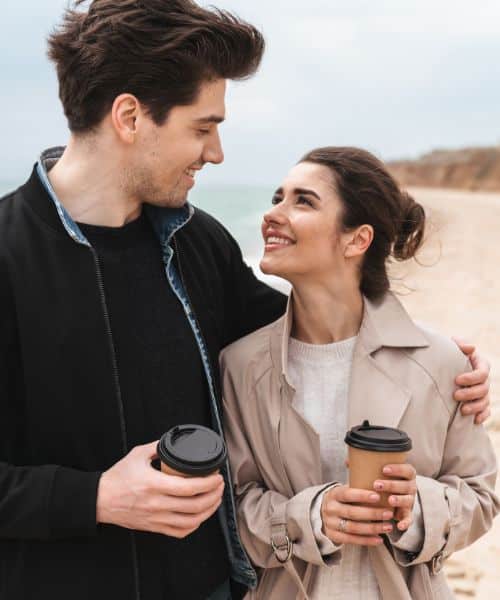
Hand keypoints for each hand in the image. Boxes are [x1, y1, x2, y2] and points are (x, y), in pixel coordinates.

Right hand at [96, 441, 223, 538]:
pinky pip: (180, 532)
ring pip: (191, 521)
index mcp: (153, 484)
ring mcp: (156, 518)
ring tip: (215, 499)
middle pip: (195, 505)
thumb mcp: (137, 454)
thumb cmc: (117, 477)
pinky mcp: (154, 528)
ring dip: (208, 511)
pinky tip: (200, 516)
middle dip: (214, 495)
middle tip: (220, 485)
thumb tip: (174, 441)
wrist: (100, 500)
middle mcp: (156, 504)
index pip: (188, 487)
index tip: (217, 476)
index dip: (208, 483)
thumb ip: (158, 447)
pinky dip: (194, 525)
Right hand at [321, 486, 393, 545]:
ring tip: (388, 527)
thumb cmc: (342, 499)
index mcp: (333, 494)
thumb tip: (377, 471)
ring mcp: (331, 523)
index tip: (378, 496)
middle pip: (352, 512)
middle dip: (373, 513)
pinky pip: (351, 540)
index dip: (362, 496)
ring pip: (353, 528)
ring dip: (373, 528)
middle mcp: (330, 509)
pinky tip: (379, 539)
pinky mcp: (333, 536)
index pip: (347, 494)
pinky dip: (366, 540)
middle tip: (389, 513)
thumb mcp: (344, 489)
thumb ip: (357, 485)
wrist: (322, 512)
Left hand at [373, 463, 416, 531]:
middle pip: (406, 485)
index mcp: (406, 475)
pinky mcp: (407, 514)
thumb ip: (367, 466)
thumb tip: (348, 462)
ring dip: (399, 500)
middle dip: (392, 484)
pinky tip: (399, 525)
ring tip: (389, 500)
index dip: (398, 469)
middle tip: (377, 485)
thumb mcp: (379, 473)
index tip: (384, 469)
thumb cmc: (384, 481)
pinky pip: (409, 519)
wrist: (392, 499)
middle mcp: (410, 487)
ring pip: (408, 500)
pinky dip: (405, 523)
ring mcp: (409, 501)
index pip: (407, 470)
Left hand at [453, 338, 490, 423]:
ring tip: (463, 410)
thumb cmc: (448, 354)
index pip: (482, 373)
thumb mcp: (452, 346)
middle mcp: (484, 379)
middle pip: (484, 389)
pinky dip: (482, 416)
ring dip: (476, 407)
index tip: (457, 380)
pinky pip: (486, 411)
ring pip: (485, 401)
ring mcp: (483, 391)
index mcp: (480, 364)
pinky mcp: (480, 402)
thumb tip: (471, 348)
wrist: (442, 366)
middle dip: (471, 394)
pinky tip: (474, 420)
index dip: (471, 378)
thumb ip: (460, 344)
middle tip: (455, 395)